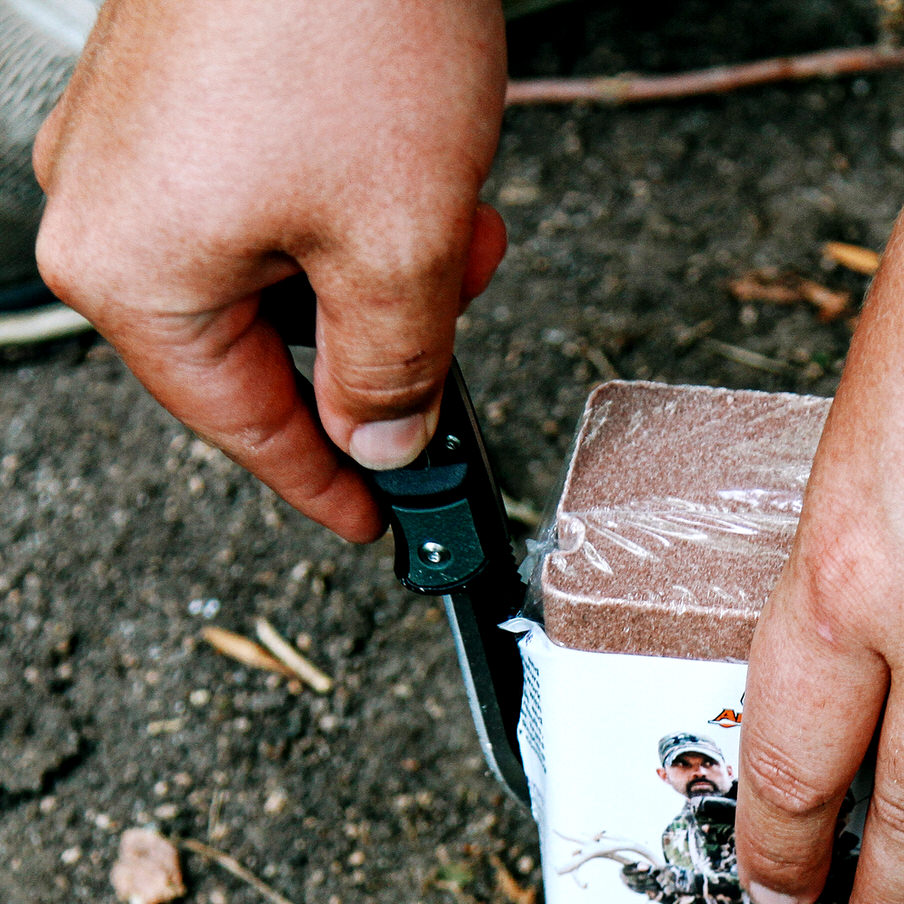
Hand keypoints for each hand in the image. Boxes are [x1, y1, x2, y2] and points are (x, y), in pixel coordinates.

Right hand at [33, 0, 507, 540]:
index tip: (381, 522)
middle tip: (456, 337)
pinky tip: (421, 176)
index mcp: (135, 271)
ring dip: (382, 273)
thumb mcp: (397, 250)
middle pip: (266, 350)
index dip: (328, 486)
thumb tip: (384, 440)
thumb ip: (391, 373)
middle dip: (380, 349)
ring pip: (286, 275)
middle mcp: (115, 208)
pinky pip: (279, 202)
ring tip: (454, 226)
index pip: (245, 427)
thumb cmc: (345, 24)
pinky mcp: (188, 96)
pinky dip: (359, 211)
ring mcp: (145, 145)